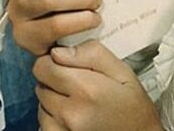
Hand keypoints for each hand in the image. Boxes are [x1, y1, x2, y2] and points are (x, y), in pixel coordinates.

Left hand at [34, 39, 162, 130]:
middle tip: (76, 81)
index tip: (67, 62)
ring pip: (40, 103)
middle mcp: (70, 113)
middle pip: (40, 84)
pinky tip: (71, 114)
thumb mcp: (122, 71)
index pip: (44, 66)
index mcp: (86, 89)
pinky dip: (53, 117)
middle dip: (54, 78)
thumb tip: (59, 50)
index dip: (55, 59)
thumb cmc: (132, 105)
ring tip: (76, 99)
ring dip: (53, 98)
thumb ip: (92, 54)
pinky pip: (43, 123)